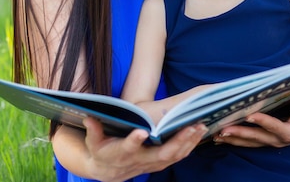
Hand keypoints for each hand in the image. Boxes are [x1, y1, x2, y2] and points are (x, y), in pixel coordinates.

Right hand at [82, 117, 206, 181]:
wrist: (107, 172)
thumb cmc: (100, 152)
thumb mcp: (93, 142)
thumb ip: (93, 130)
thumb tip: (89, 116)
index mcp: (121, 153)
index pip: (128, 148)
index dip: (134, 141)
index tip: (141, 131)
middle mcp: (139, 161)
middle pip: (161, 155)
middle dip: (178, 141)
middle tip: (191, 126)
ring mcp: (151, 164)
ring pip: (173, 156)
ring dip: (188, 143)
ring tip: (200, 127)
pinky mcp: (159, 164)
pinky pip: (177, 157)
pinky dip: (189, 146)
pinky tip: (199, 134)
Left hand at [213, 89, 289, 147]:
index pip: (275, 127)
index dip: (263, 121)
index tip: (249, 115)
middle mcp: (280, 140)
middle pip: (257, 137)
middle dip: (240, 133)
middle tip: (223, 128)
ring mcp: (271, 142)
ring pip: (250, 142)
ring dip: (233, 139)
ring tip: (217, 135)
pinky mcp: (265, 141)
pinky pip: (249, 142)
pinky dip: (235, 140)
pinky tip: (220, 139)